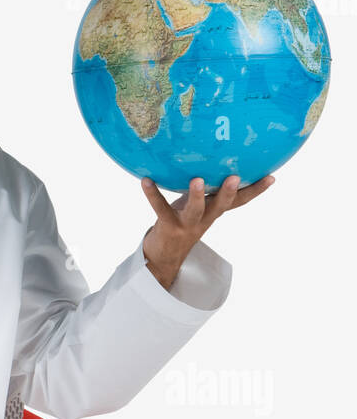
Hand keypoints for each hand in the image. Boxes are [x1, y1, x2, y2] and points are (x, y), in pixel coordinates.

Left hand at [140, 172, 275, 288]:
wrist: (163, 257)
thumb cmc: (181, 222)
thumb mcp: (197, 206)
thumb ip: (205, 189)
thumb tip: (209, 160)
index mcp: (214, 212)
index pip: (239, 201)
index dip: (255, 190)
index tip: (271, 177)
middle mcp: (204, 219)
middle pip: (221, 206)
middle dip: (229, 192)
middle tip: (235, 177)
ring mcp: (187, 224)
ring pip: (194, 210)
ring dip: (196, 196)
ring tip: (197, 180)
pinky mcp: (168, 226)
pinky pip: (160, 208)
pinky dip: (153, 194)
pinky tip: (146, 180)